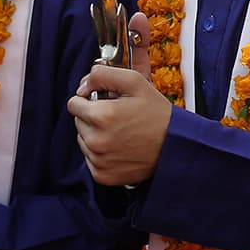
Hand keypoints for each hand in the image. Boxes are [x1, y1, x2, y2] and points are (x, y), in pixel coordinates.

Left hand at [70, 12, 172, 185]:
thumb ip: (104, 74)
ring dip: (96, 136)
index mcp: (101, 116)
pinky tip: (121, 149)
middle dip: (93, 118)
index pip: (73, 104)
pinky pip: (91, 160)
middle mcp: (96, 140)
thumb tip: (82, 85)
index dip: (90, 100)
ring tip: (121, 134)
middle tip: (119, 118)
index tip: (106, 103)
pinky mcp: (102, 175)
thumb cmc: (158, 114)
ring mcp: (98, 160)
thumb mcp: (136, 83)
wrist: (176, 147)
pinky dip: (102, 154)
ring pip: (83, 141)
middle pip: (78, 122)